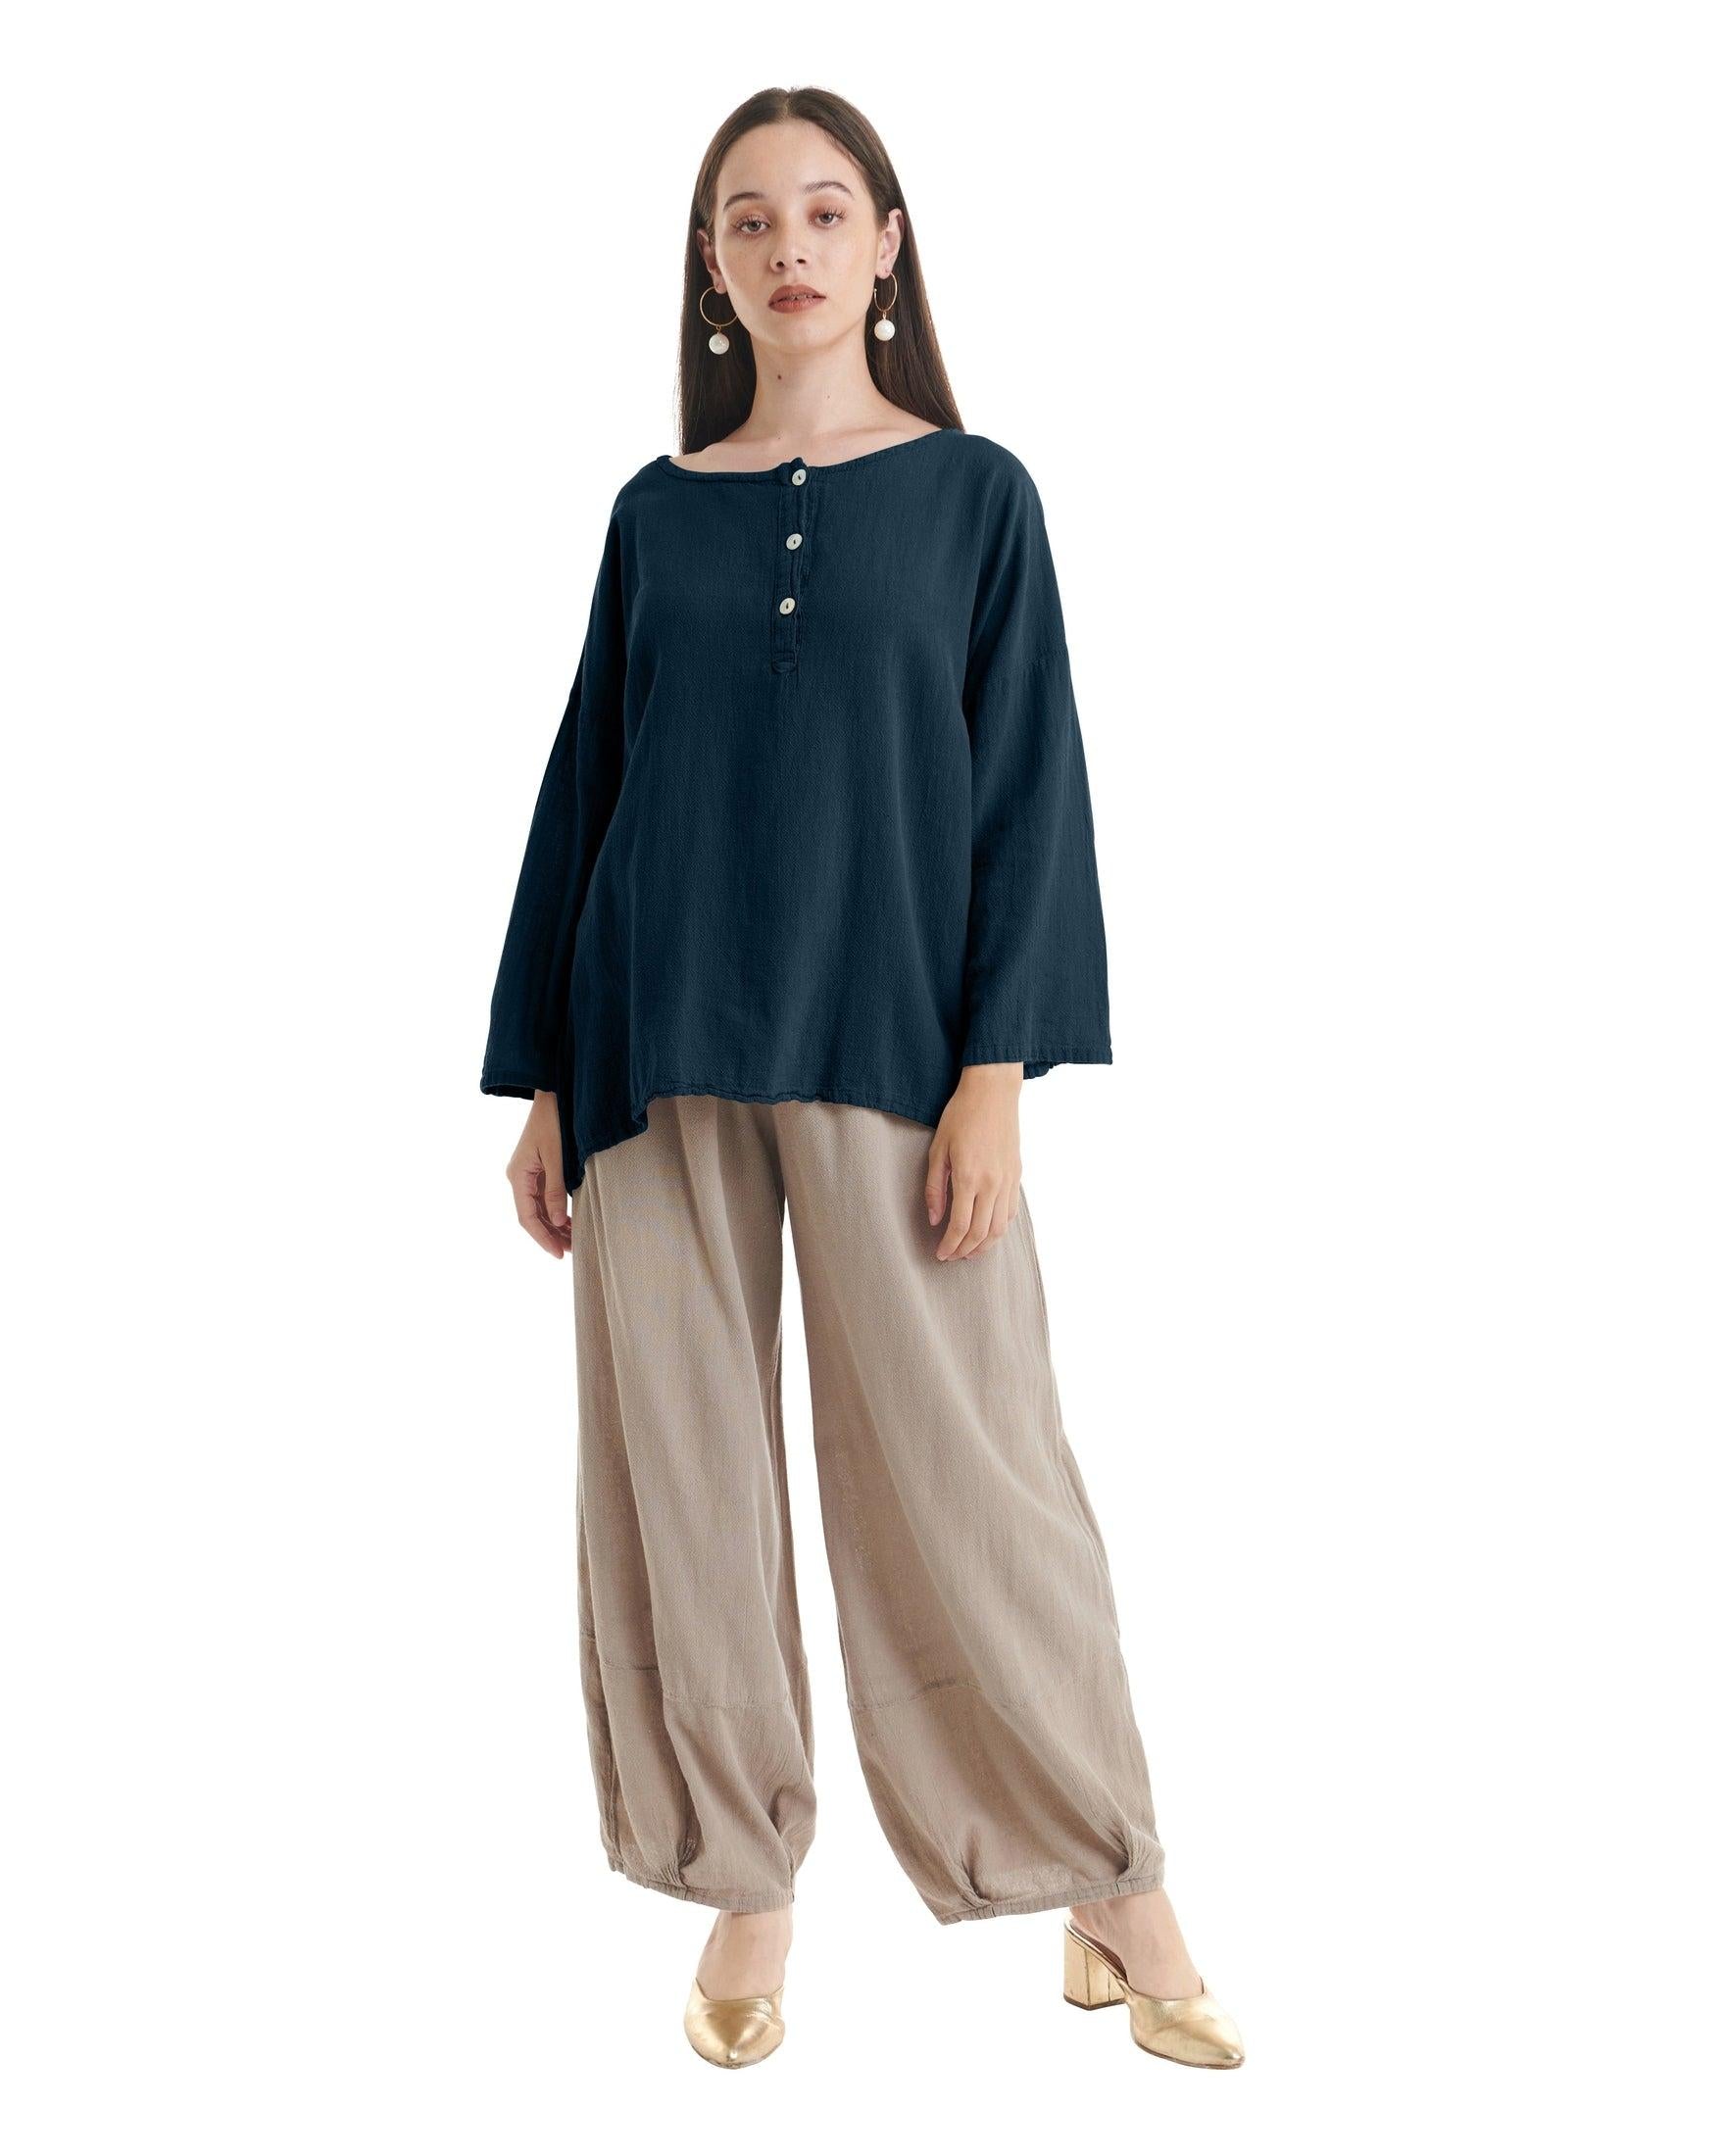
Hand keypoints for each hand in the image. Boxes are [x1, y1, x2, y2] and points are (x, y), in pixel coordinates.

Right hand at [507, 1090, 571, 1256]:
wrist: (552, 1094)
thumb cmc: (553, 1121)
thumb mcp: (556, 1156)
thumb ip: (556, 1189)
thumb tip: (556, 1221)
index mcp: (518, 1176)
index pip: (527, 1217)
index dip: (542, 1237)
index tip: (557, 1254)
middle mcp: (519, 1178)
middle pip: (532, 1216)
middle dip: (550, 1235)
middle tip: (570, 1252)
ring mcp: (527, 1175)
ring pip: (538, 1209)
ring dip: (554, 1226)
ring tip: (572, 1242)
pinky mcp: (537, 1171)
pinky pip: (543, 1198)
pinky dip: (555, 1212)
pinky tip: (568, 1222)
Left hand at [925, 1063, 1022, 1259]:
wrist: (993, 1092)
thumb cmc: (960, 1116)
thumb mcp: (938, 1150)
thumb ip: (935, 1188)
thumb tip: (934, 1219)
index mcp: (969, 1177)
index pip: (961, 1226)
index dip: (949, 1246)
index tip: (940, 1254)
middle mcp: (992, 1184)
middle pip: (982, 1233)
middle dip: (965, 1251)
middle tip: (952, 1257)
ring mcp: (1008, 1180)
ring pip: (1000, 1228)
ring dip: (985, 1246)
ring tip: (969, 1252)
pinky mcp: (1016, 1175)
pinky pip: (1011, 1212)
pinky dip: (1000, 1228)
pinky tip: (988, 1232)